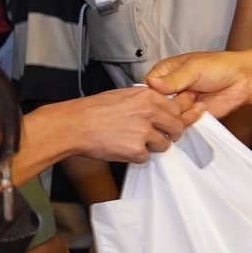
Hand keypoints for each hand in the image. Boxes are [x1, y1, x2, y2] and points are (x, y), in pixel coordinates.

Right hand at [61, 85, 200, 162]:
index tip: (170, 123)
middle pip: (177, 127)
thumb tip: (160, 108)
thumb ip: (145, 101)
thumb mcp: (124, 95)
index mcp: (147, 96)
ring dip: (153, 147)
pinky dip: (137, 156)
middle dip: (171, 134)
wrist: (74, 125)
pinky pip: (147, 157)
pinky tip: (123, 148)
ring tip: (136, 142)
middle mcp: (149, 112)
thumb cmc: (93, 110)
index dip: (174, 117)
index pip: (176, 108)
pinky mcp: (136, 150)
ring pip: (165, 144)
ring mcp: (144, 132)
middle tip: (162, 137)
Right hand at [148, 53, 251, 121]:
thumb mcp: (193, 68)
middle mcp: (169, 91)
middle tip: (185, 94)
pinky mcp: (191, 117)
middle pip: (155, 106)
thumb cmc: (218, 67)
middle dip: (167, 105)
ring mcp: (179, 105)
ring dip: (180, 112)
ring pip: (167, 117)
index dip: (150, 94)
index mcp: (165, 74)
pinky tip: (200, 109)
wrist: (242, 80)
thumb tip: (151, 83)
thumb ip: (173, 79)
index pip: (146, 88)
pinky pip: (182, 125)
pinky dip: (188, 120)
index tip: (161, 94)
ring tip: (195, 98)